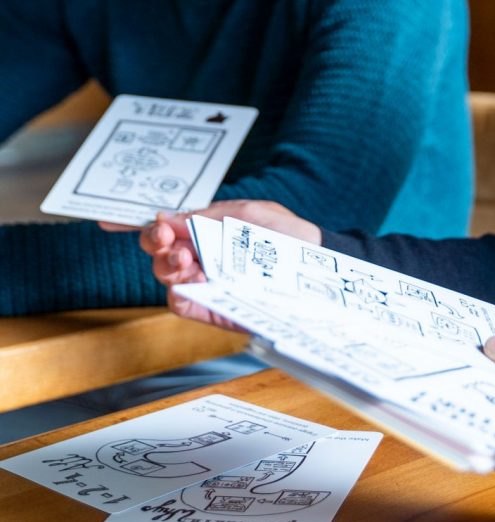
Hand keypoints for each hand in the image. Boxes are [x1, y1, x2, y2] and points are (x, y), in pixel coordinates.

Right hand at [138, 199, 321, 327]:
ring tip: (185, 259)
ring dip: (167, 267)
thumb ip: (206, 216)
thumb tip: (166, 217)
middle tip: (169, 241)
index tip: (152, 226)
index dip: (154, 230)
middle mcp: (202, 258)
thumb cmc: (284, 232)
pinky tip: (188, 282)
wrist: (315, 260)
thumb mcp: (246, 213)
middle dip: (157, 246)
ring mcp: (207, 284)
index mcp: (206, 232)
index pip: (168, 231)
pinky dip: (179, 293)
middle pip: (162, 255)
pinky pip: (184, 304)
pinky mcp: (215, 308)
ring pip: (169, 278)